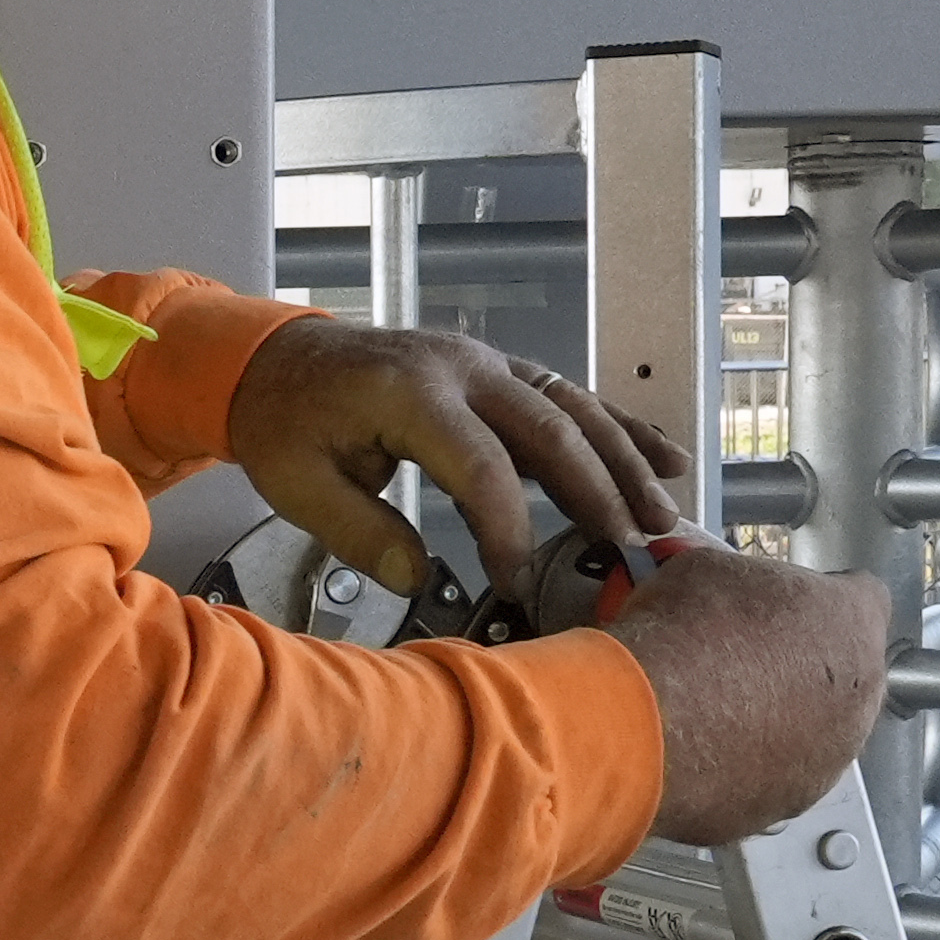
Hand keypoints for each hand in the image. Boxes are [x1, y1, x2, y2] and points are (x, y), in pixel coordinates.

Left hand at [223, 319, 682, 586]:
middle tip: (632, 548)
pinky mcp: (498, 372)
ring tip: (662, 517)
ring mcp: (486, 363)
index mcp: (410, 391)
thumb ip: (360, 533)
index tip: (513, 577)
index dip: (505, 526)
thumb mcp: (298, 485)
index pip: (480, 464)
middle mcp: (461, 367)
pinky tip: (665, 458)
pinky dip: (619, 428)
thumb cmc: (285, 420)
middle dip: (598, 492)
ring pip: (574, 408)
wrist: (274, 361)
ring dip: (624, 462)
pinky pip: (569, 398)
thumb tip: (417, 578)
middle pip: (550, 428)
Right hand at [603, 546, 894, 846]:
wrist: (644, 721)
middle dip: (803, 667)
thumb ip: (748, 585)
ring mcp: (828, 761)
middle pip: (846, 676)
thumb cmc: (684, 637)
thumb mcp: (711, 571)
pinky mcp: (785, 804)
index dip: (823, 597)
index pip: (864, 598)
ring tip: (718, 710)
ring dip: (780, 722)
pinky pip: (774, 780)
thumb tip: (732, 595)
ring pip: (816, 736)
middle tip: (746, 658)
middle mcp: (858, 699)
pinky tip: (704, 749)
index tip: (789, 604)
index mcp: (852, 625)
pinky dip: (746, 767)